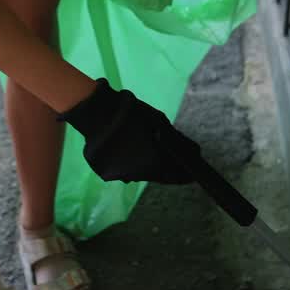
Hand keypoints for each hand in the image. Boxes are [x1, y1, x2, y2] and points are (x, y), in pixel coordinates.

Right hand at [59, 79, 203, 183]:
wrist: (95, 112)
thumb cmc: (130, 114)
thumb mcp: (158, 121)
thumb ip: (176, 140)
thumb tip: (194, 152)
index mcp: (154, 163)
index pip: (177, 175)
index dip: (186, 175)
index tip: (193, 174)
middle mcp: (139, 175)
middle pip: (160, 176)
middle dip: (169, 169)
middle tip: (174, 161)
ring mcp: (122, 176)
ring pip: (143, 174)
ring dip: (150, 165)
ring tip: (150, 151)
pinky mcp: (108, 174)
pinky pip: (127, 171)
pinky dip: (133, 163)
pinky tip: (132, 150)